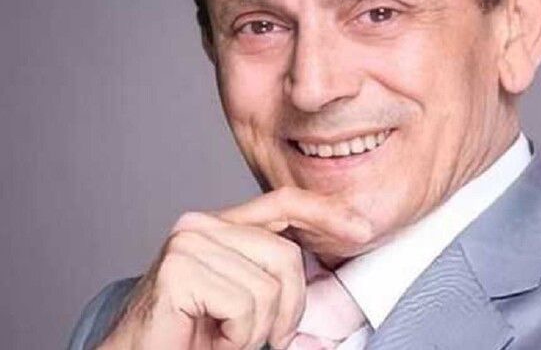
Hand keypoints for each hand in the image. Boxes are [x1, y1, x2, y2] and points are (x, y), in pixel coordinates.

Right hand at [98, 187, 371, 349]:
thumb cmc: (186, 340)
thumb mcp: (245, 313)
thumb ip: (279, 299)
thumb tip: (328, 339)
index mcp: (219, 227)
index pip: (283, 203)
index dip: (325, 211)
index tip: (361, 229)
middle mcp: (200, 225)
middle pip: (286, 257)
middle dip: (287, 311)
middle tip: (255, 337)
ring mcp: (187, 242)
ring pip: (269, 287)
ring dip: (256, 331)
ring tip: (222, 338)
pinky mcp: (178, 270)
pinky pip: (245, 306)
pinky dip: (237, 338)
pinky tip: (209, 339)